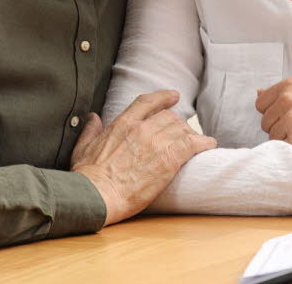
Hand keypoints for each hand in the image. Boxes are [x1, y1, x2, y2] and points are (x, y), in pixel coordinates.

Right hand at [71, 90, 216, 225]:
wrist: (96, 195)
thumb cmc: (87, 177)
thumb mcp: (82, 148)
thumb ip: (90, 130)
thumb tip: (93, 117)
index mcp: (122, 124)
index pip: (147, 102)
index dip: (163, 97)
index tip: (174, 96)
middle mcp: (142, 129)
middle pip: (170, 116)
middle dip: (178, 123)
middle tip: (183, 133)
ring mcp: (156, 143)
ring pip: (183, 129)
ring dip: (191, 135)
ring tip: (196, 143)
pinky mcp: (169, 160)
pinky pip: (194, 144)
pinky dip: (204, 143)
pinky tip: (209, 146)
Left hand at [255, 77, 291, 155]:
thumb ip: (283, 94)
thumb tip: (258, 93)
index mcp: (290, 85)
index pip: (261, 104)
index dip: (274, 114)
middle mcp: (288, 98)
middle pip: (265, 122)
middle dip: (280, 128)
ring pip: (273, 138)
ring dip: (287, 140)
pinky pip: (283, 149)